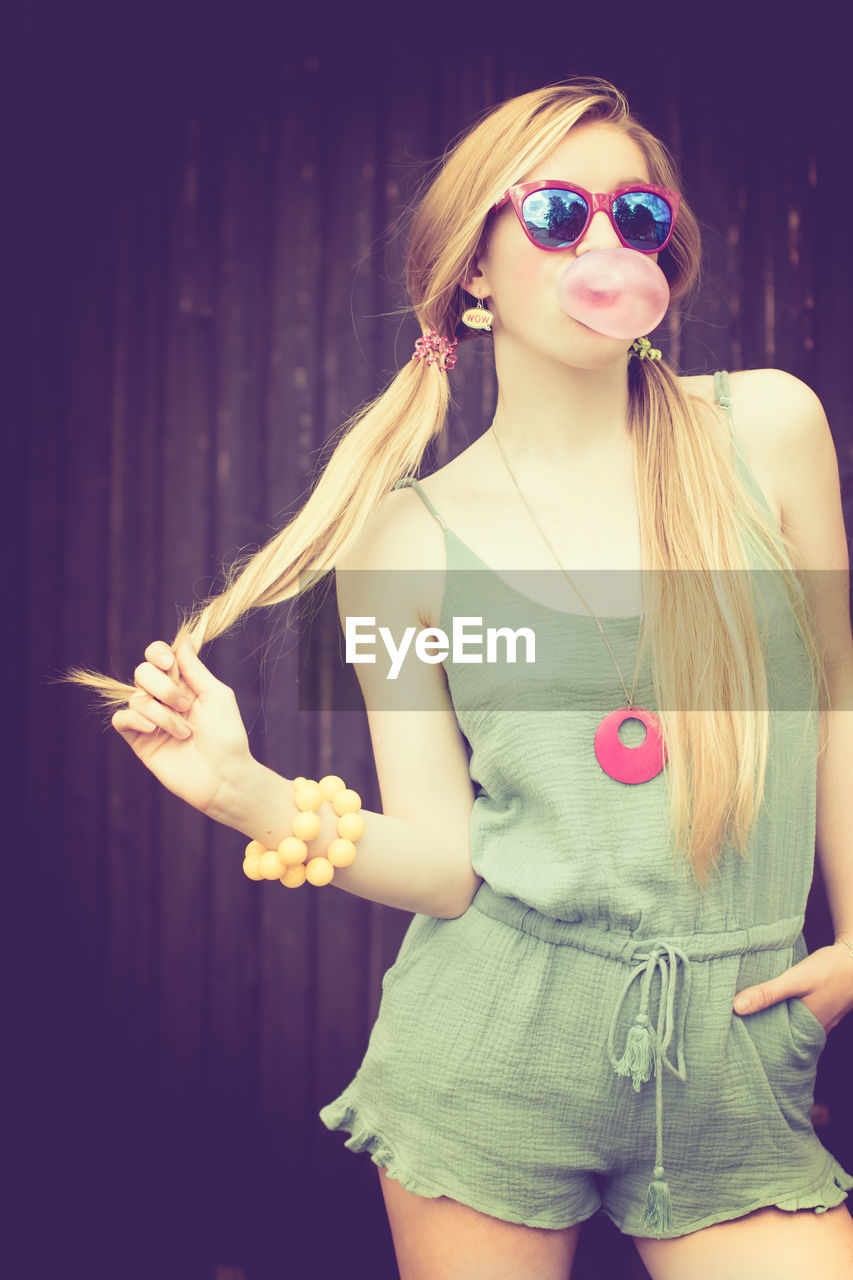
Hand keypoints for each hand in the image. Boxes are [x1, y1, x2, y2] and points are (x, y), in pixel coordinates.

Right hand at [111, 639, 252, 816]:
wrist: (223, 776)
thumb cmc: (227, 737)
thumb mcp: (216, 696)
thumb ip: (195, 669)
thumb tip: (182, 641)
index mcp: (184, 684)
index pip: (158, 656)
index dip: (157, 654)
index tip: (168, 664)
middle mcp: (164, 699)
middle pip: (143, 673)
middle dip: (163, 687)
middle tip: (185, 706)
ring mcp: (151, 719)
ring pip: (136, 698)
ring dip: (161, 713)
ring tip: (184, 732)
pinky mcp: (139, 740)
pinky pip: (121, 719)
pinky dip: (133, 719)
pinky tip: (150, 729)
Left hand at [733, 942, 852, 1035]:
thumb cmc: (830, 969)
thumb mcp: (795, 979)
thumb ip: (768, 993)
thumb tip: (736, 1008)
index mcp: (807, 1028)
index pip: (777, 1042)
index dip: (758, 1040)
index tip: (737, 1036)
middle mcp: (816, 1029)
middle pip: (786, 1035)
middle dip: (766, 1031)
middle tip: (740, 1028)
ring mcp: (824, 1020)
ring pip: (795, 1025)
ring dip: (778, 1020)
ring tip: (754, 1016)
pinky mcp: (826, 1008)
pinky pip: (804, 1016)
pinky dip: (790, 1012)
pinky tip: (780, 1003)